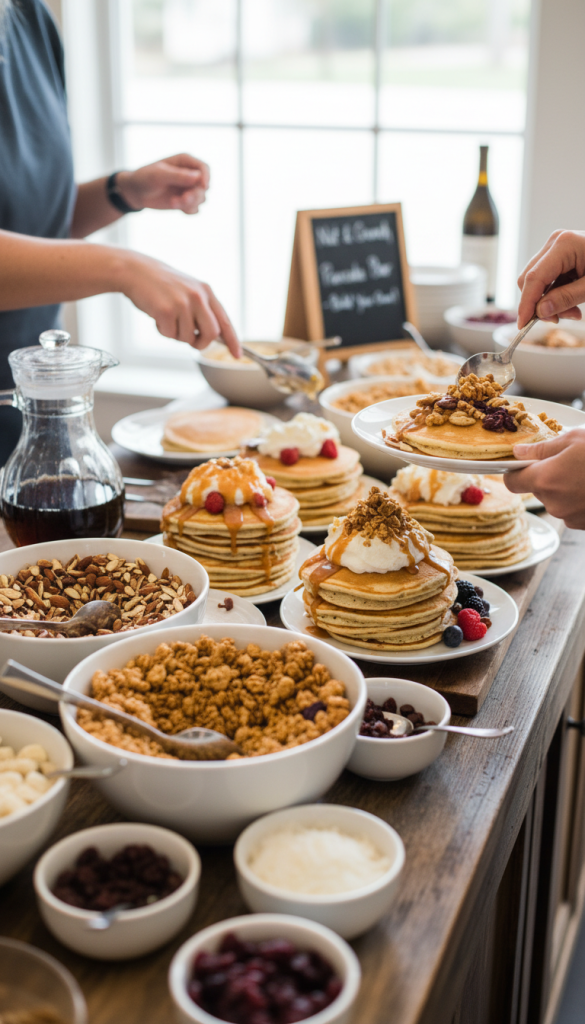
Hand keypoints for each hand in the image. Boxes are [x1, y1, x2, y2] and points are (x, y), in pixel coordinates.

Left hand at [115, 154, 209, 213]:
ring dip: (190, 203)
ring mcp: (188, 188)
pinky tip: (176, 207)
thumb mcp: (159, 175)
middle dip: (195, 194)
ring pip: (201, 198)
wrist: (136, 192)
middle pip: (203, 186)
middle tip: (183, 199)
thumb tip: (198, 177)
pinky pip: (195, 208)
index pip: (203, 168)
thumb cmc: (145, 178)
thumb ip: (178, 176)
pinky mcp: (185, 201)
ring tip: (173, 203)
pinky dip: (189, 210)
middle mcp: (189, 174)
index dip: (206, 177)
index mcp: (185, 162)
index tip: (203, 187)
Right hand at [120, 251, 240, 355]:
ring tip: (167, 318)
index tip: (237, 355)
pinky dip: (163, 331)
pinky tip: (157, 316)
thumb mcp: (188, 290)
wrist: (135, 271)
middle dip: (202, 343)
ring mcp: (182, 303)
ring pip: (188, 338)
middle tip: (192, 341)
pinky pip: (170, 335)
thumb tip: (213, 336)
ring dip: (177, 335)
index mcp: (206, 291)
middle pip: (212, 334)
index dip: (232, 340)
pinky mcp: (166, 311)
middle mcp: (198, 297)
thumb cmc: (161, 284)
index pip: (225, 321)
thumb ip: (202, 309)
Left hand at [505, 429, 584, 527]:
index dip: (514, 472)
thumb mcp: (574, 439)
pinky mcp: (584, 525)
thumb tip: (519, 452)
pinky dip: (579, 499)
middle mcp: (554, 503)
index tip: (521, 464)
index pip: (512, 482)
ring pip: (556, 500)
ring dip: (565, 488)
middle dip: (547, 476)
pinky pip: (572, 510)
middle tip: (568, 461)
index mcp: (546, 479)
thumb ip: (542, 448)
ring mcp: (570, 517)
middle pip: (537, 490)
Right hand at [517, 230, 584, 327]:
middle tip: (560, 319)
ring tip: (573, 312)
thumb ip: (566, 298)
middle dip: (539, 304)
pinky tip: (572, 302)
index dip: (526, 304)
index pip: (533, 279)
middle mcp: (555, 242)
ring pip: (536, 281)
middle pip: (529, 279)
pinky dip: (555, 294)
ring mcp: (556, 246)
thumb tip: (541, 311)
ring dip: (549, 301)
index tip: (523, 326)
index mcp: (563, 245)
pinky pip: (547, 278)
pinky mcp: (559, 254)